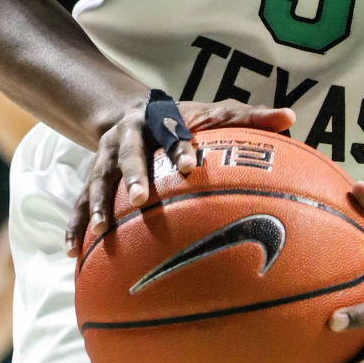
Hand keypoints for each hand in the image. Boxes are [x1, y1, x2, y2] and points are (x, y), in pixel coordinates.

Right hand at [65, 98, 295, 256]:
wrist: (130, 110)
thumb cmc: (184, 121)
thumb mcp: (214, 112)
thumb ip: (250, 117)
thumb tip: (291, 117)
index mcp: (160, 118)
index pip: (171, 129)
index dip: (179, 146)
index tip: (190, 166)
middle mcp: (128, 135)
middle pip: (128, 153)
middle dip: (132, 175)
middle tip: (139, 200)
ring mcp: (105, 156)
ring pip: (97, 179)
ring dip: (96, 203)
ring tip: (100, 231)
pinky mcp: (91, 177)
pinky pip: (78, 202)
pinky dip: (74, 225)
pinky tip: (71, 252)